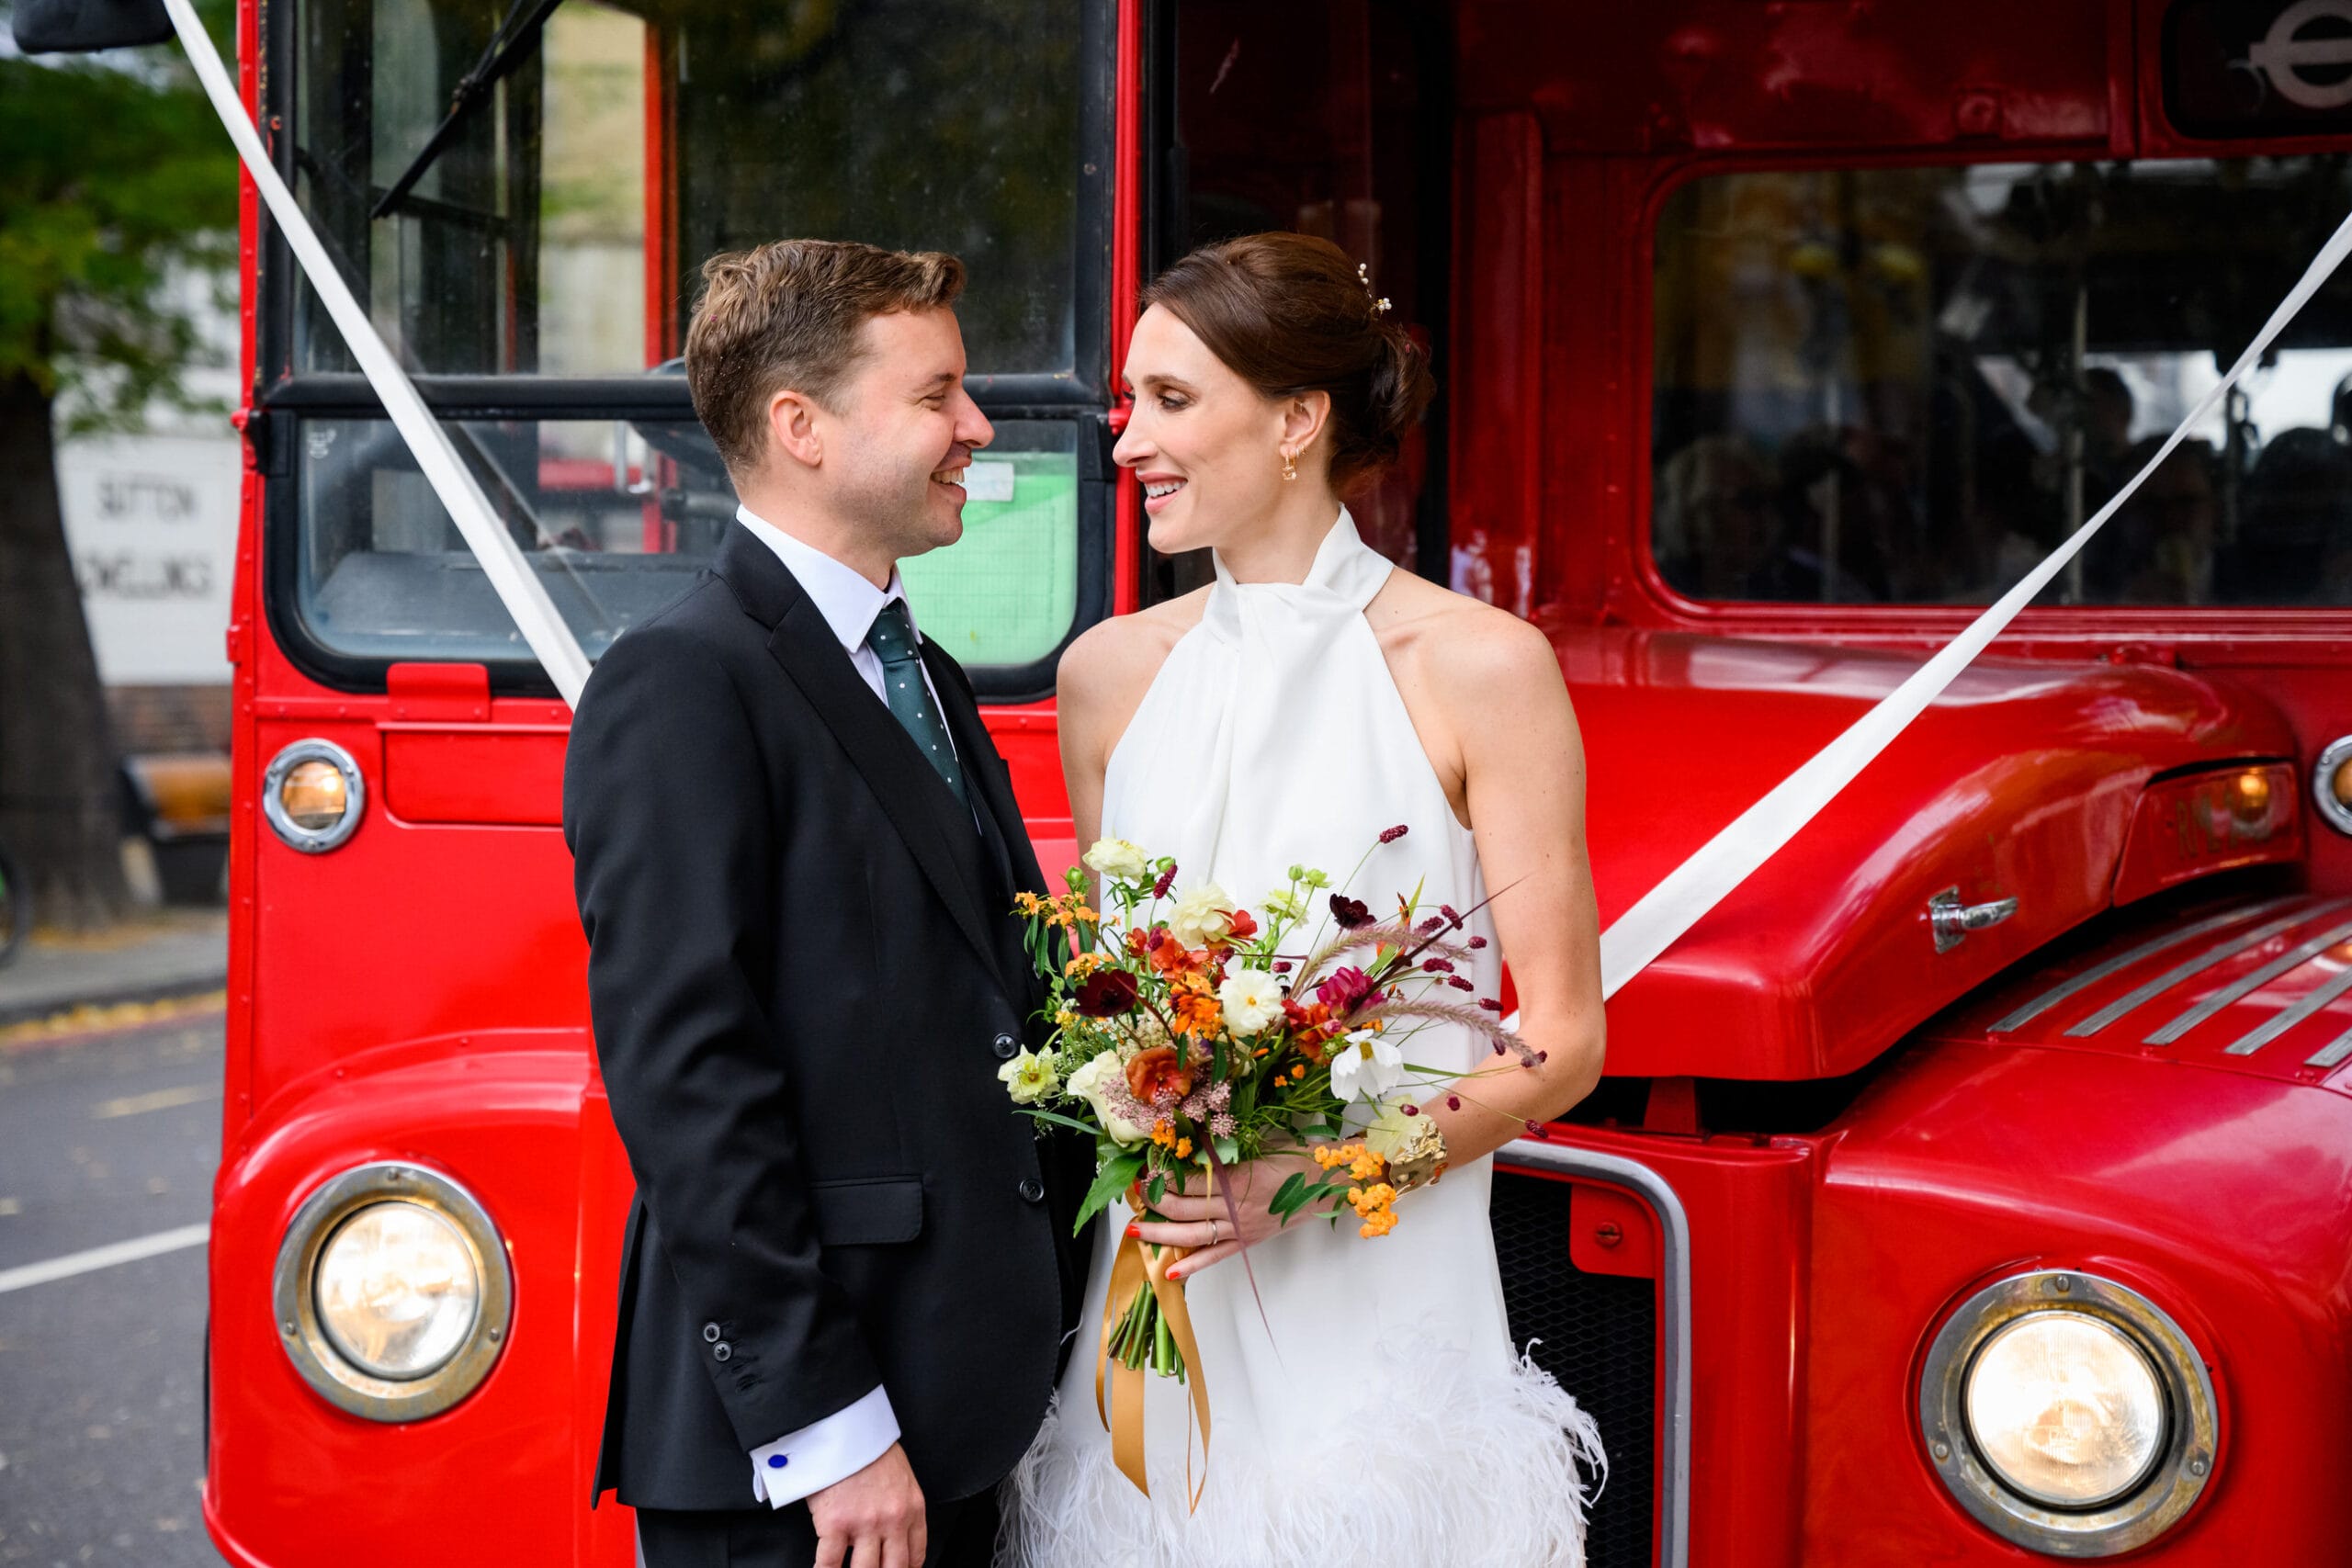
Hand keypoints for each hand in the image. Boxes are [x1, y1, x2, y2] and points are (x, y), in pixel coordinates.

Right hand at [807, 1442, 924, 1567]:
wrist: (846, 1428)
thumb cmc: (869, 1450)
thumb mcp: (902, 1479)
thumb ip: (901, 1509)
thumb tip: (893, 1537)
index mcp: (913, 1509)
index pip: (915, 1557)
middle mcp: (893, 1521)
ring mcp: (865, 1524)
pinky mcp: (836, 1524)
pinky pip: (830, 1563)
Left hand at [1130, 1151, 1321, 1278]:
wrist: (1325, 1186)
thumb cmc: (1294, 1160)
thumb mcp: (1259, 1145)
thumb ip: (1223, 1148)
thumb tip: (1190, 1142)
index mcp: (1238, 1180)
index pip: (1190, 1182)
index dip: (1164, 1178)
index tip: (1146, 1171)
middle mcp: (1236, 1208)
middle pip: (1185, 1209)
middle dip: (1155, 1203)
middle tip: (1135, 1194)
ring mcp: (1240, 1229)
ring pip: (1193, 1235)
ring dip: (1161, 1233)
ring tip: (1136, 1229)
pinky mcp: (1246, 1242)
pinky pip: (1215, 1256)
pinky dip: (1192, 1265)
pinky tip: (1170, 1271)